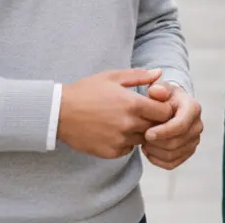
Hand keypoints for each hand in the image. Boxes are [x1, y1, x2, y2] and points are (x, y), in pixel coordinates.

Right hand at [57, 68, 174, 158]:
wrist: (59, 112)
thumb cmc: (85, 91)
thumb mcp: (111, 77)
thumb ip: (139, 75)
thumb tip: (159, 73)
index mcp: (132, 103)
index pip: (165, 112)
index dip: (163, 109)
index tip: (155, 106)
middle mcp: (129, 124)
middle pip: (157, 127)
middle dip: (154, 121)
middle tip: (142, 114)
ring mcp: (120, 140)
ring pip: (142, 139)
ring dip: (139, 132)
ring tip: (125, 121)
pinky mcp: (111, 152)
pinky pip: (128, 149)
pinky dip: (126, 142)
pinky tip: (114, 131)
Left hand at [141, 81, 202, 169]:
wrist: (170, 107)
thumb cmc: (164, 98)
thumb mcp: (161, 89)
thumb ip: (157, 89)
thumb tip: (156, 91)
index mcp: (193, 108)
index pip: (181, 125)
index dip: (163, 132)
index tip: (147, 133)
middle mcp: (197, 126)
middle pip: (177, 142)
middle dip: (157, 143)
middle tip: (142, 137)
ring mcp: (194, 141)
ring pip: (173, 154)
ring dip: (155, 151)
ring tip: (143, 143)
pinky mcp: (187, 152)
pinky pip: (172, 163)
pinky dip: (157, 160)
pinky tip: (148, 150)